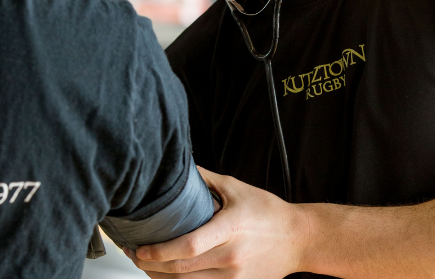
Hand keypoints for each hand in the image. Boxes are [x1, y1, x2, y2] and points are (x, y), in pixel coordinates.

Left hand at [124, 167, 309, 277]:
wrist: (300, 239)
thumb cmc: (271, 214)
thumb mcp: (238, 189)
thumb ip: (206, 180)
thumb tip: (179, 167)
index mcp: (231, 229)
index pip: (188, 246)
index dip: (158, 251)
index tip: (140, 247)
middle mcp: (231, 256)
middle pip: (179, 270)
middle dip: (149, 265)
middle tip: (135, 254)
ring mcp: (234, 277)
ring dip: (160, 277)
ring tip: (148, 264)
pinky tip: (170, 274)